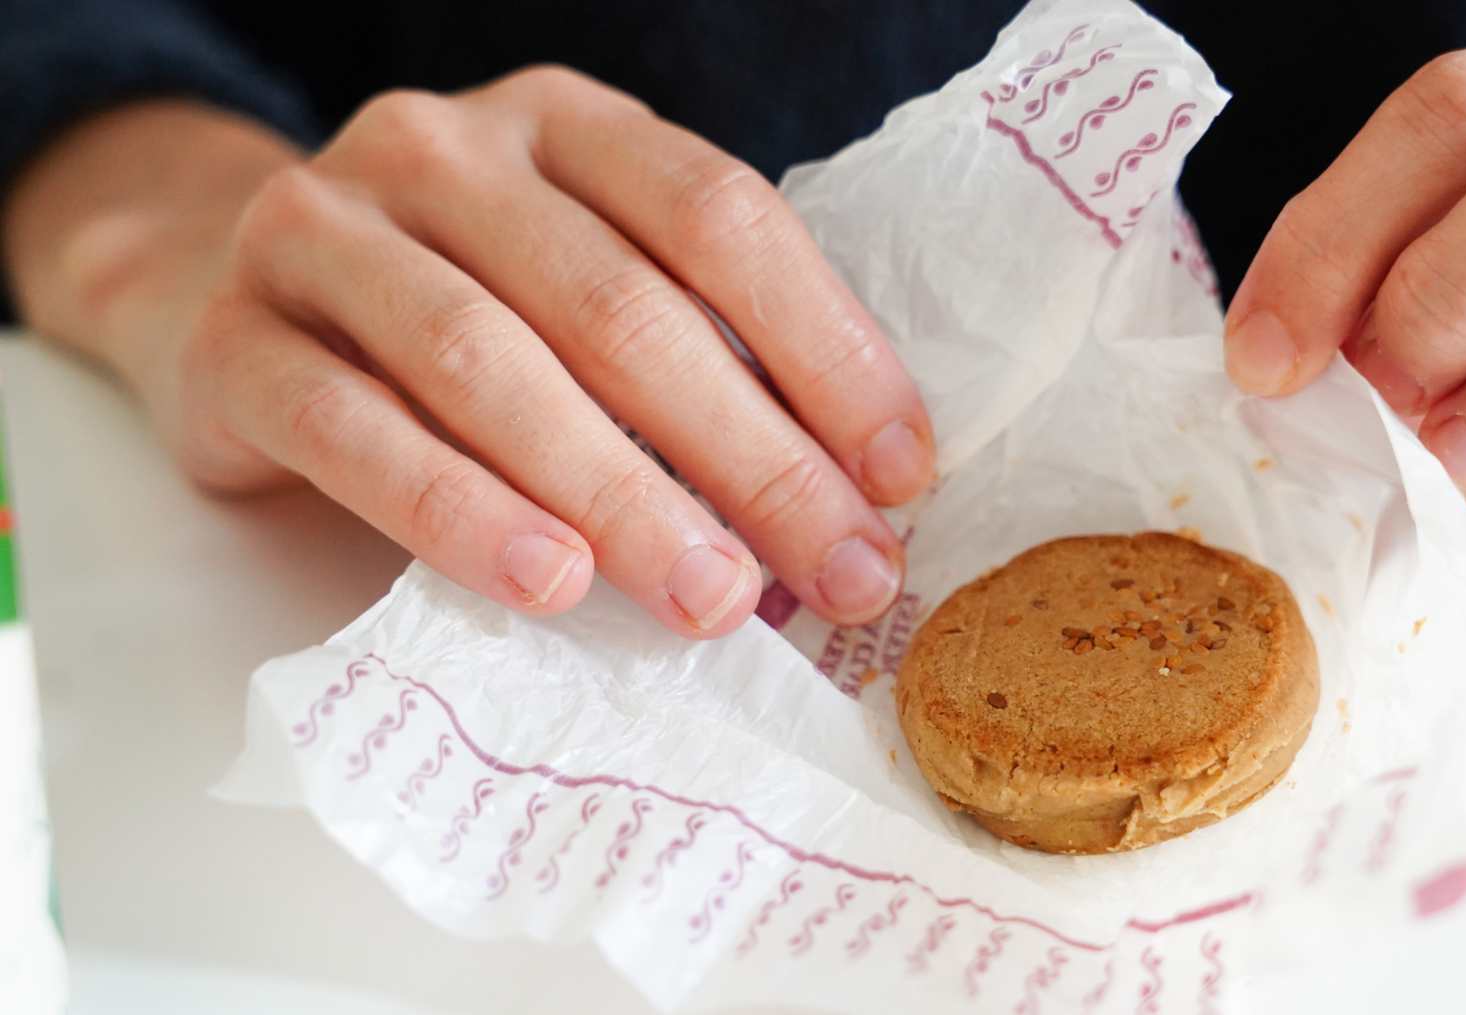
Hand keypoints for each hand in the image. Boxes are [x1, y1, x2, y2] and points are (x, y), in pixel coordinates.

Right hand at [3, 69, 933, 634]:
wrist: (224, 296)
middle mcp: (445, 152)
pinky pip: (354, 430)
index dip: (824, 348)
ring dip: (620, 495)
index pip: (718, 217)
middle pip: (621, 306)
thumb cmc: (461, 310)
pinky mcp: (237, 341)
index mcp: (566, 126)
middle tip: (837, 573)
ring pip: (490, 365)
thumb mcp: (584, 285)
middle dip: (751, 454)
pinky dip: (459, 512)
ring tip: (709, 598)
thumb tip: (854, 493)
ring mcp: (326, 233)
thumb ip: (696, 345)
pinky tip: (547, 582)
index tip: (899, 476)